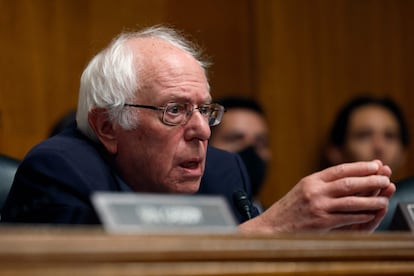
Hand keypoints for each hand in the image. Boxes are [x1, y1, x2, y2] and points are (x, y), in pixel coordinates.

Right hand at [239, 160, 394, 233]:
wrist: (272, 226)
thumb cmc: (290, 208)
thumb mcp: (303, 189)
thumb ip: (323, 183)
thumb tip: (348, 176)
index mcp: (311, 180)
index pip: (340, 169)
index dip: (360, 167)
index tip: (376, 165)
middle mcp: (315, 191)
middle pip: (348, 182)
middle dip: (370, 180)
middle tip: (386, 178)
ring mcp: (318, 206)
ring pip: (351, 200)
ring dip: (370, 199)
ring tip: (384, 198)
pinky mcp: (320, 222)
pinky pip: (346, 217)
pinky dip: (361, 215)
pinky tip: (371, 214)